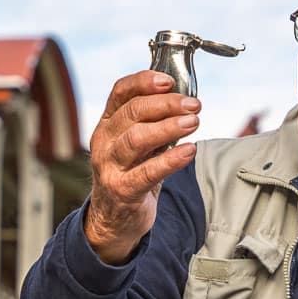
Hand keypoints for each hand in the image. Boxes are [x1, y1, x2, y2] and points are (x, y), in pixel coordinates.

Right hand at [85, 70, 200, 263]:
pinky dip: (170, 160)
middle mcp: (104, 141)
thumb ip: (154, 123)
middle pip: (132, 113)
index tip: (169, 81)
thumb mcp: (138, 143)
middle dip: (166, 105)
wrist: (114, 217)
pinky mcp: (121, 190)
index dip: (144, 82)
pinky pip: (147, 172)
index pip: (120, 92)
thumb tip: (186, 101)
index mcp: (107, 123)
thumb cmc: (131, 172)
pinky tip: (188, 151)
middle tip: (193, 105)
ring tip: (193, 122)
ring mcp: (109, 166)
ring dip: (168, 128)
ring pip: (136, 139)